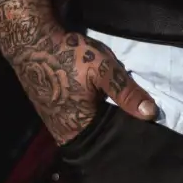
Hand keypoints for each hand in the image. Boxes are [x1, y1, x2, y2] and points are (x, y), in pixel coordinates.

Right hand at [9, 26, 157, 144]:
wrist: (31, 40)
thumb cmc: (68, 56)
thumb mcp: (103, 70)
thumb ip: (126, 93)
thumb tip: (151, 113)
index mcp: (75, 131)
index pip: (107, 142)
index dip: (125, 134)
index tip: (144, 129)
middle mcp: (62, 133)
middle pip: (96, 135)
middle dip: (113, 125)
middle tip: (135, 115)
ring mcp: (53, 121)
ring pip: (86, 124)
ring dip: (100, 115)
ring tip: (118, 106)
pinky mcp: (49, 109)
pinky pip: (75, 115)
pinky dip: (87, 109)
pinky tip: (95, 98)